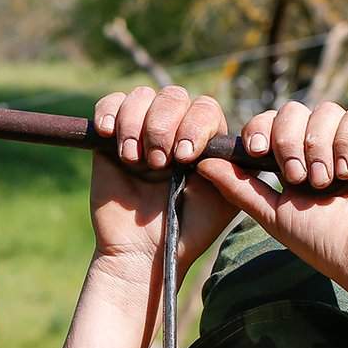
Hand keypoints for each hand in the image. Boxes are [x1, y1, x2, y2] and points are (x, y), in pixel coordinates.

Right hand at [87, 85, 238, 281]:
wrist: (144, 252)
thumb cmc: (187, 230)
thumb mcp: (224, 201)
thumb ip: (237, 170)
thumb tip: (238, 142)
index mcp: (203, 140)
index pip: (205, 108)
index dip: (195, 125)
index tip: (185, 157)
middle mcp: (175, 129)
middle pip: (173, 96)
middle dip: (164, 126)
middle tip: (158, 163)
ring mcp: (142, 131)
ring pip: (143, 96)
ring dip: (136, 124)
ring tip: (134, 160)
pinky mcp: (110, 137)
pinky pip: (110, 103)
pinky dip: (109, 111)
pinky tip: (109, 134)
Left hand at [191, 101, 347, 292]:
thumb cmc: (322, 241)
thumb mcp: (273, 214)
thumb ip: (239, 188)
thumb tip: (202, 161)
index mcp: (295, 157)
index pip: (271, 123)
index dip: (260, 129)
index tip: (255, 151)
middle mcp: (323, 144)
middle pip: (294, 111)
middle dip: (288, 140)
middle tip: (295, 177)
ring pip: (325, 111)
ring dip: (317, 146)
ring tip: (323, 183)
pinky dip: (346, 141)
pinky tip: (345, 171)